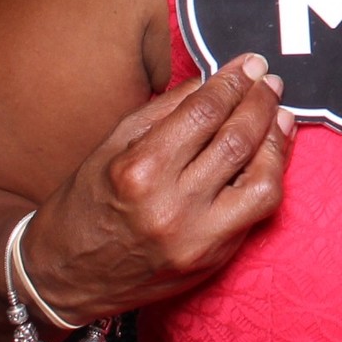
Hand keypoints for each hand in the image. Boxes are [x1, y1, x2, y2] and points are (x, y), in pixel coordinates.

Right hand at [19, 56, 298, 324]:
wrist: (64, 277)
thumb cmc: (84, 205)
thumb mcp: (111, 146)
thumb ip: (164, 110)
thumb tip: (212, 81)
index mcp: (139, 171)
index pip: (204, 112)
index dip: (234, 82)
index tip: (249, 64)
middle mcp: (172, 206)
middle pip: (237, 140)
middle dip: (260, 102)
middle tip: (270, 81)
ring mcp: (197, 238)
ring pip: (262, 180)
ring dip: (276, 140)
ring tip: (277, 113)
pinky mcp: (212, 260)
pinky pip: (258, 212)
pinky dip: (271, 176)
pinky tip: (271, 153)